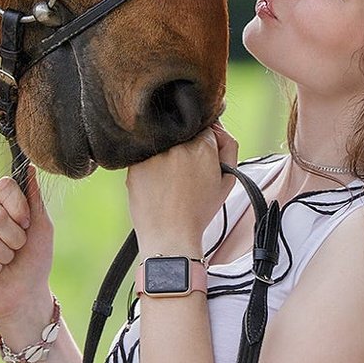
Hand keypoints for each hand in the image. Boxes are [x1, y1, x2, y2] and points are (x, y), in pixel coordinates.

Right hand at [0, 172, 54, 324]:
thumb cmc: (34, 259)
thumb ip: (34, 199)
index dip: (18, 206)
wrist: (24, 292)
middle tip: (16, 248)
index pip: (4, 186)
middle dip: (14, 237)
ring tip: (4, 261)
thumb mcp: (41, 227)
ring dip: (3, 255)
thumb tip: (29, 168)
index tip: (27, 224)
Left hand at [125, 122, 238, 249]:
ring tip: (170, 180)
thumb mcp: (227, 179)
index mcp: (202, 147)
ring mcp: (154, 154)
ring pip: (163, 141)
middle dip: (186, 145)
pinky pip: (145, 154)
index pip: (204, 126)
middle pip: (183, 131)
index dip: (204, 142)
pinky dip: (150, 164)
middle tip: (185, 171)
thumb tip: (217, 126)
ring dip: (167, 152)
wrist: (170, 236)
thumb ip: (228, 145)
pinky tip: (157, 183)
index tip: (200, 156)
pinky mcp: (135, 165)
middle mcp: (177, 146)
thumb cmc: (198, 211)